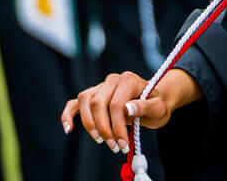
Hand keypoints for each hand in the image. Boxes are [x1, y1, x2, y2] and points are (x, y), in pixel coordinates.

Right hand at [60, 69, 199, 152]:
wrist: (153, 101)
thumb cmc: (156, 105)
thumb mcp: (159, 108)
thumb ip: (146, 107)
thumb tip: (127, 108)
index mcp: (129, 80)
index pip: (116, 104)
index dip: (117, 127)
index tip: (123, 145)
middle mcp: (112, 80)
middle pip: (98, 103)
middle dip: (104, 129)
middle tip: (114, 147)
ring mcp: (100, 87)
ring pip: (85, 102)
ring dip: (90, 125)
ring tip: (101, 140)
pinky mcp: (91, 96)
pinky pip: (74, 104)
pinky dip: (68, 115)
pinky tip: (68, 129)